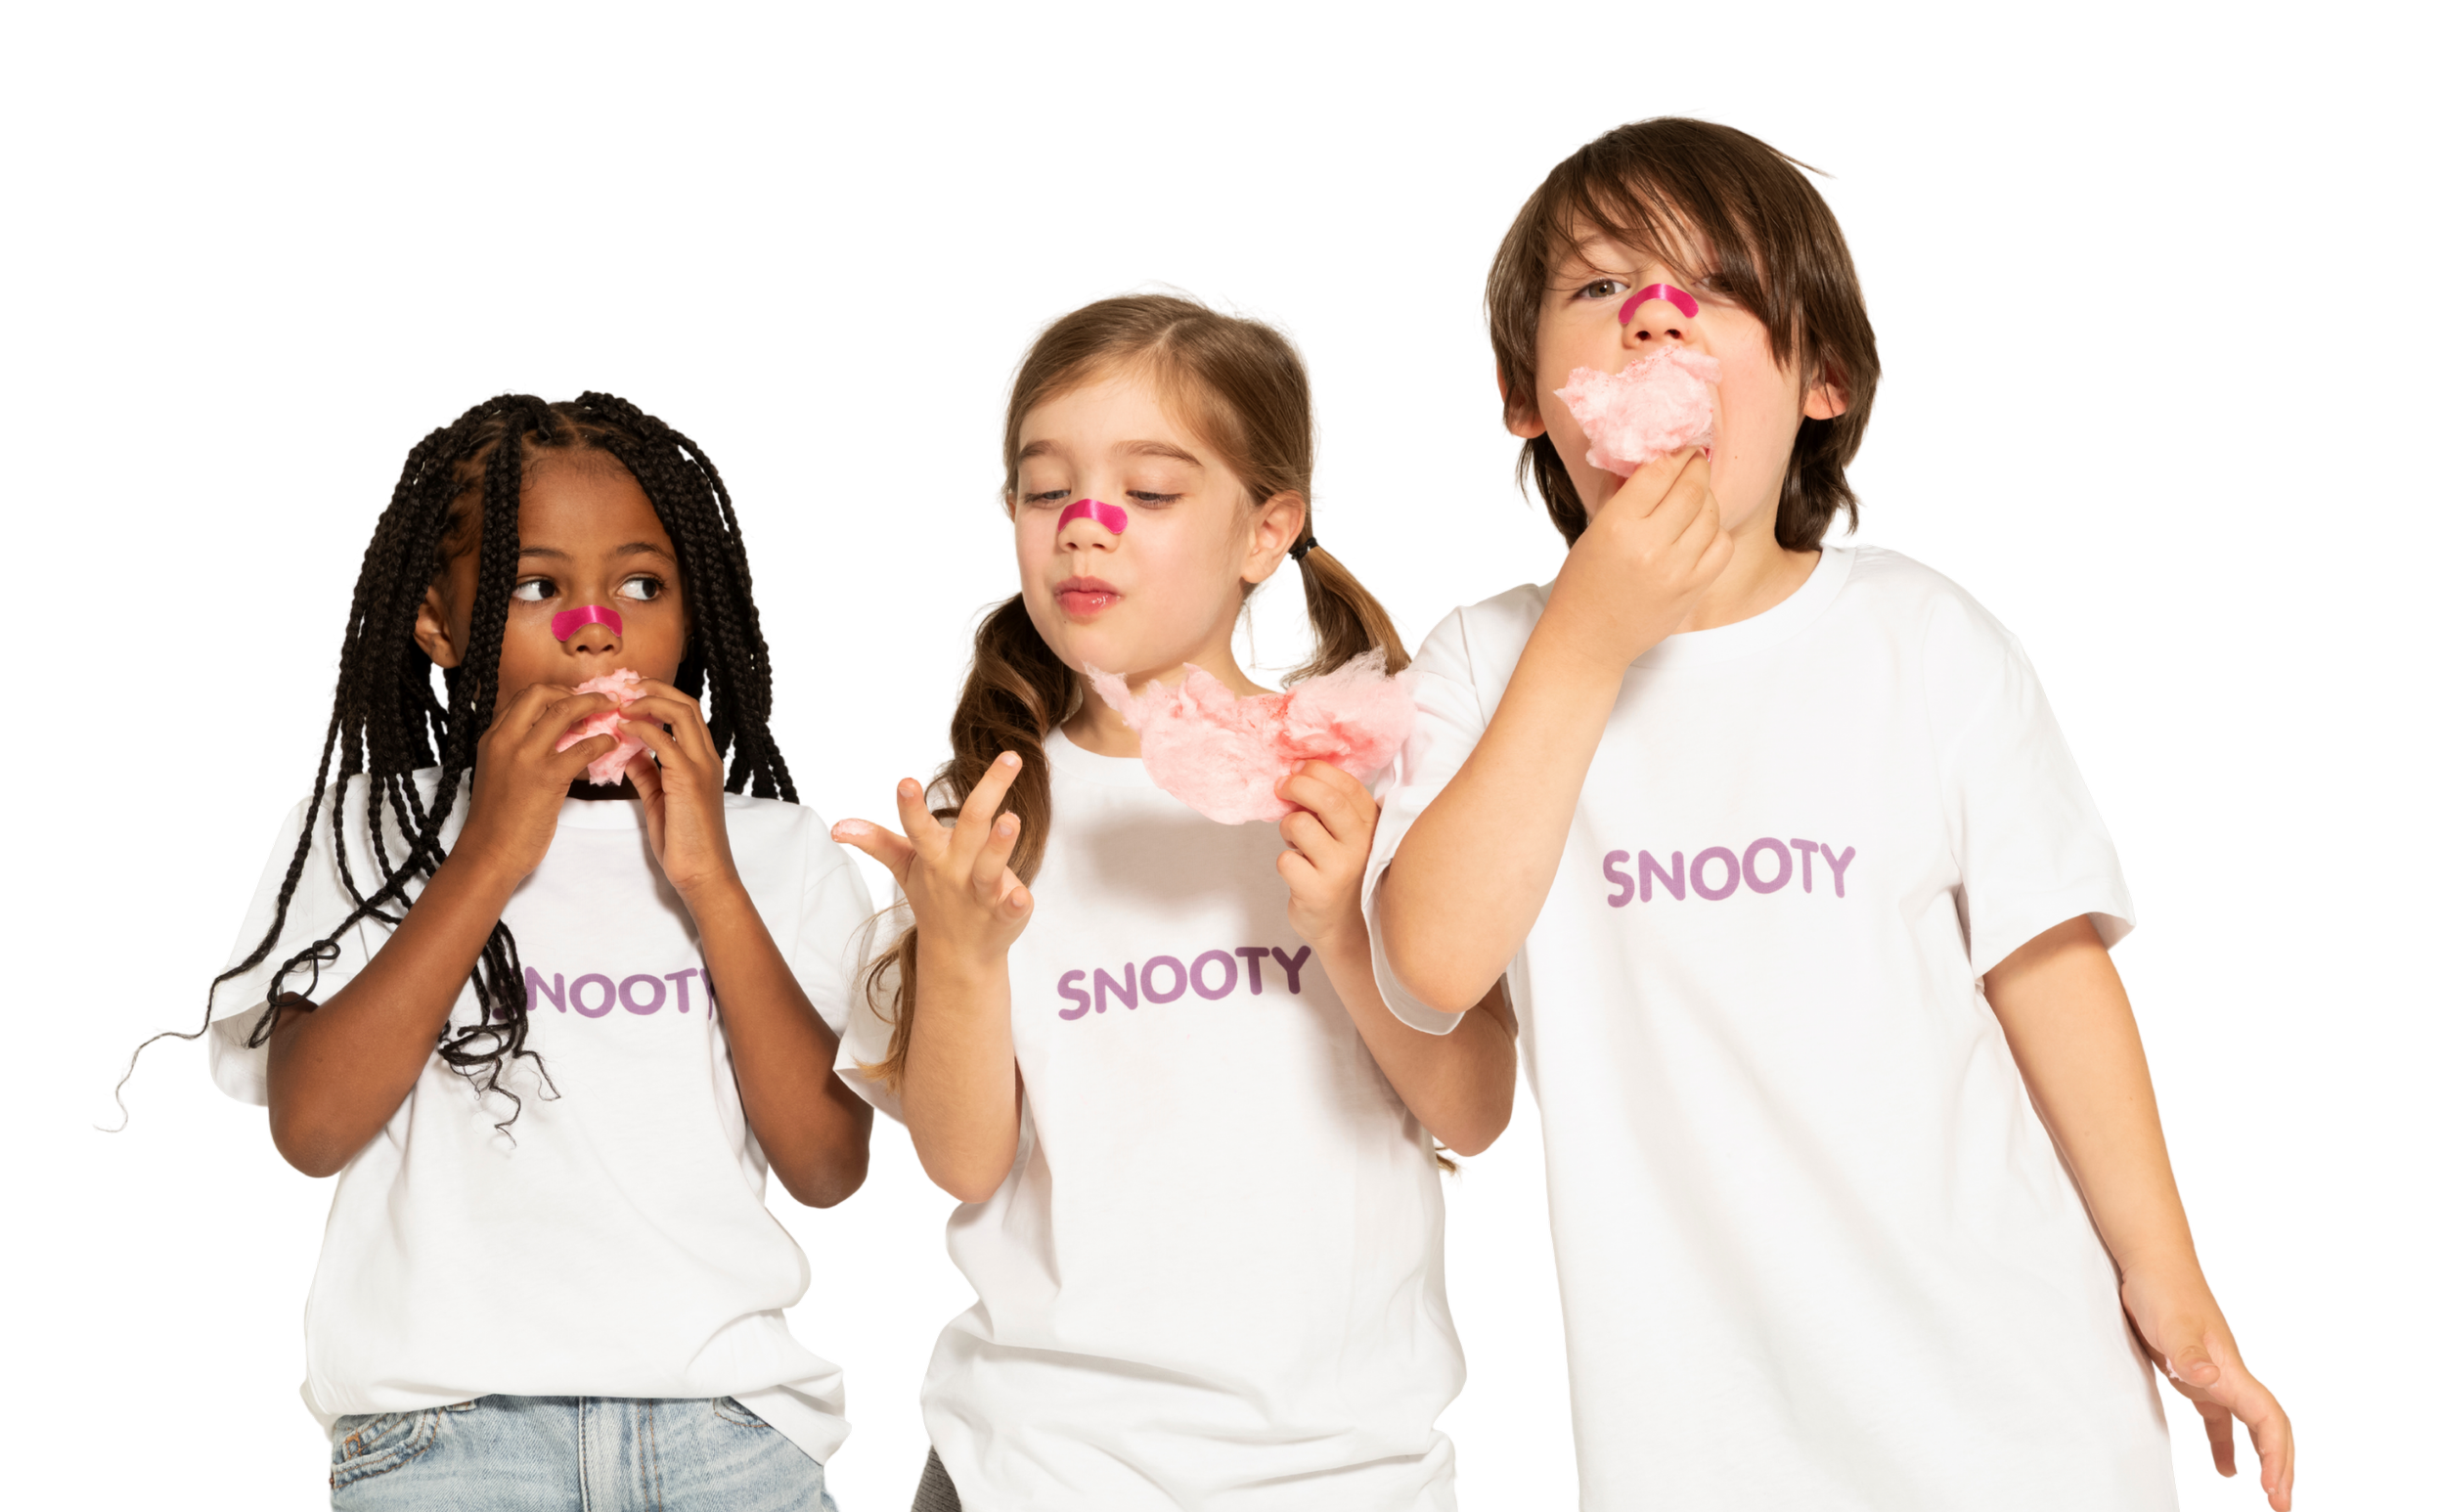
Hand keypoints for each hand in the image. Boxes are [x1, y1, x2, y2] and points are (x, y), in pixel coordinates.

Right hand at [459, 683, 617, 882]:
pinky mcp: (548, 777)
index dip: (555, 692)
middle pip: (542, 693)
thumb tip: (554, 735)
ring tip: (612, 712)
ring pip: (564, 710)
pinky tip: (610, 746)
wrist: (490, 853)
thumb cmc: (498, 819)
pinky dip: (603, 742)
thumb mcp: (499, 772)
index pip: (525, 696)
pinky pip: (584, 747)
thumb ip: (518, 749)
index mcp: (493, 737)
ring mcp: (526, 756)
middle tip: (597, 701)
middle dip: (574, 691)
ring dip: (594, 705)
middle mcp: (506, 739)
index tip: (575, 700)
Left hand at [616, 679, 738, 899]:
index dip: (659, 696)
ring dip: (649, 701)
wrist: (702, 874)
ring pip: (682, 712)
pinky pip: (665, 741)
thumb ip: (648, 774)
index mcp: (703, 762)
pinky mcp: (688, 779)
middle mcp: (707, 758)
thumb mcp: (661, 801)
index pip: (687, 714)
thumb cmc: (684, 844)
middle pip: (687, 704)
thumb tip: (628, 753)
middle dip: (654, 688)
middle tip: (623, 688)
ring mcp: (701, 767)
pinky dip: (642, 729)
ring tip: (622, 703)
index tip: (630, 694)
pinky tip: (622, 730)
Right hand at [831, 753, 1031, 972]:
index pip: (917, 828)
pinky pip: (1013, 907)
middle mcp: (956, 871)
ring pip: (990, 867)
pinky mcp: (1005, 913)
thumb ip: (877, 841)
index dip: (910, 807)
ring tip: (1012, 819)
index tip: (905, 781)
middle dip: (989, 792)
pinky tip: (1023, 896)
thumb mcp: (904, 868)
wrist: (957, 954)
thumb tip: (837, 826)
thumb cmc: (934, 897)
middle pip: (972, 827)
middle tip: (1011, 758)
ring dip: (1000, 845)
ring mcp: (981, 894)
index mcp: (933, 856)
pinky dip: (1018, 904)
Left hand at [1275, 760, 1376, 949]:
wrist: (1347, 928)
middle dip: (1297, 785)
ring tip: (1296, 841)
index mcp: (1372, 825)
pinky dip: (1285, 860)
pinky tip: (1298, 870)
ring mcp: (1341, 869)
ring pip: (1299, 824)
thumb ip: (1335, 806)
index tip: (1297, 768)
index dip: (1317, 770)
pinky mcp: (1318, 892)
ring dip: (1288, 827)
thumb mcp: (1350, 836)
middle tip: (1282, 787)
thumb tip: (1299, 769)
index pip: (1347, 785)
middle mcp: (1361, 845)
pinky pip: (1286, 859)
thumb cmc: (1342, 872)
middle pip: (1327, 799)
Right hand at [1543, 447, 1732, 675]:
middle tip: (1697, 459)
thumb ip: (1619, 490)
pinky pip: (1722, 544)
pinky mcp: (1694, 588)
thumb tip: (1648, 453)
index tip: (1682, 446)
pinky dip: (1716, 530)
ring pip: (1711, 513)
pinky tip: (1701, 529)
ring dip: (1707, 497)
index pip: (1659, 471)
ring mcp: (1676, 570)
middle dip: (1698, 466)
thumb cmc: (1584, 581)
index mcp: (1617, 526)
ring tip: (1696, 495)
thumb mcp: (1592, 529)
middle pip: (1692, 488)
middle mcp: (1650, 546)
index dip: (1675, 453)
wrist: (1590, 639)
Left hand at [2122, 1263, 2295, 1509]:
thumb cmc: (2164, 1290)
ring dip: (2264, 1460)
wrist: (2154, 1265)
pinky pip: (2220, 1420)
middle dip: (2281, 1468)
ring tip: (2270, 1495)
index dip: (2277, 1457)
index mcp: (2232, 1371)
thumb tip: (2206, 1378)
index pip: (2269, 1421)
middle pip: (2271, 1429)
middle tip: (2282, 1506)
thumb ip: (2188, 1351)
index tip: (2275, 1491)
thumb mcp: (2172, 1323)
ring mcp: (2216, 1377)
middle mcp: (2231, 1377)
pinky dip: (2226, 1445)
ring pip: (2251, 1427)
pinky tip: (2225, 1468)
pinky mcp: (2195, 1376)